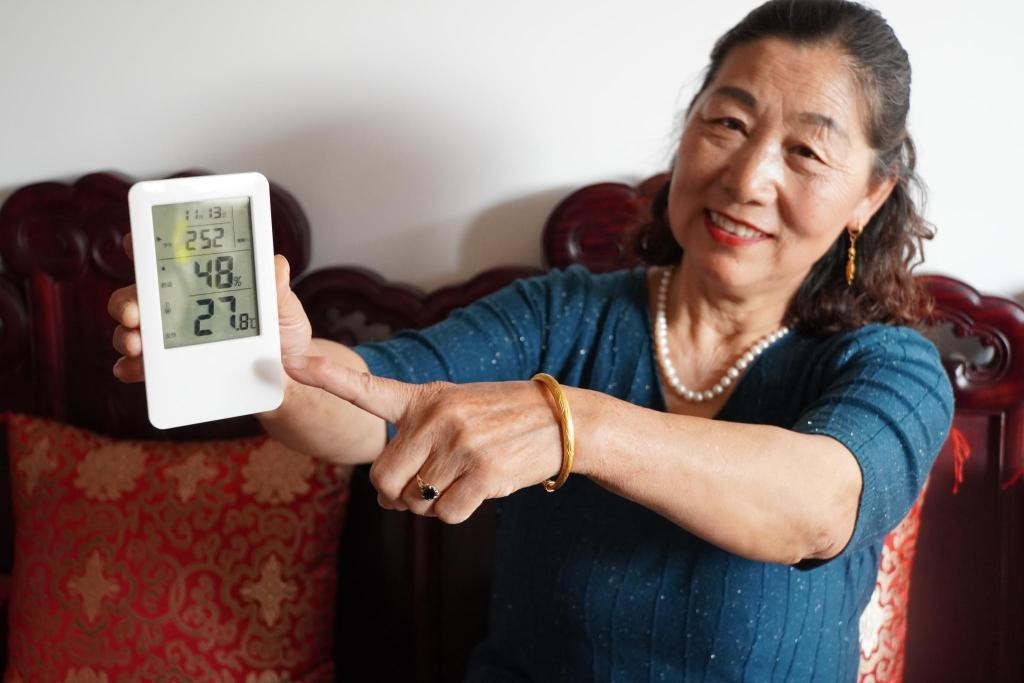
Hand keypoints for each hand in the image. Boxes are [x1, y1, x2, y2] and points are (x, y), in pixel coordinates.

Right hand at [108, 233, 313, 381]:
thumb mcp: (286, 309)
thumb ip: (279, 289)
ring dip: (126, 335)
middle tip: (133, 312)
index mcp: (203, 281)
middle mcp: (178, 305)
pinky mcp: (171, 368)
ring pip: (134, 330)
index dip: (146, 245)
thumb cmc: (283, 334)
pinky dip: (132, 368)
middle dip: (128, 300)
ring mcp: (171, 337)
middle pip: (139, 294)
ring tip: (136, 345)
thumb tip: (277, 265)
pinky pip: (143, 367)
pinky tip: (134, 370)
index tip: (133, 243)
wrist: (288, 375)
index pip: (168, 257)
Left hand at [282, 356, 565, 522]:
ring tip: (460, 479)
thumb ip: (417, 439)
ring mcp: (460, 446)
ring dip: (432, 504)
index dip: (327, 378)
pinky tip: (477, 489)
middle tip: (417, 491)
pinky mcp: (483, 475)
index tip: (291, 364)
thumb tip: (389, 497)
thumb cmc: (502, 418)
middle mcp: (438, 418)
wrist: (561, 421)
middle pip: (383, 480)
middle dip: (396, 496)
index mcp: (425, 397)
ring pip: (417, 502)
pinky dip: (456, 513)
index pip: (368, 388)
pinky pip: (445, 515)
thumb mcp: (458, 406)